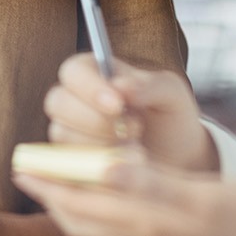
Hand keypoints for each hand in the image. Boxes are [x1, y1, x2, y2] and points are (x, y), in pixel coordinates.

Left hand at [15, 161, 235, 235]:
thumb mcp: (199, 195)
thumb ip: (150, 182)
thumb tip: (103, 166)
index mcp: (146, 223)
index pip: (79, 208)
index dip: (47, 186)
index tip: (21, 166)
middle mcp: (146, 234)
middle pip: (81, 219)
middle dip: (50, 194)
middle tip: (25, 168)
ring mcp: (159, 235)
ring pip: (98, 222)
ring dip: (71, 200)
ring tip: (53, 176)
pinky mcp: (173, 232)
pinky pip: (120, 221)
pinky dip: (98, 204)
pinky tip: (102, 186)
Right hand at [44, 54, 216, 172]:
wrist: (177, 158)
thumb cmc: (170, 118)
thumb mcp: (171, 94)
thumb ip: (150, 85)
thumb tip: (121, 86)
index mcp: (93, 72)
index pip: (73, 71)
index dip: (90, 87)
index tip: (118, 104)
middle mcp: (73, 99)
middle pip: (58, 102)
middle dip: (95, 120)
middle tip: (134, 129)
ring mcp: (67, 130)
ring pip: (62, 133)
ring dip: (101, 144)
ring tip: (136, 147)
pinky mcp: (69, 159)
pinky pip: (68, 161)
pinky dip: (98, 164)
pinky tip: (124, 163)